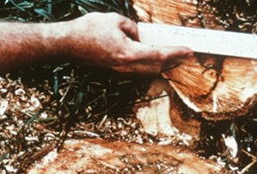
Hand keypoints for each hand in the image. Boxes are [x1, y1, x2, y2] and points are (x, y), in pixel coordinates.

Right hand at [64, 12, 192, 74]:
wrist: (66, 44)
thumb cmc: (88, 30)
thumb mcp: (115, 20)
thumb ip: (132, 27)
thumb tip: (139, 35)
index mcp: (128, 53)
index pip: (159, 54)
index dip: (176, 52)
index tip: (189, 50)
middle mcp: (127, 66)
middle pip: (157, 66)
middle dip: (174, 60)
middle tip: (186, 54)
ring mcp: (121, 70)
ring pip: (149, 70)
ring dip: (163, 64)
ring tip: (175, 56)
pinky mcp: (116, 70)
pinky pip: (139, 69)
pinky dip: (151, 64)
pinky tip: (155, 58)